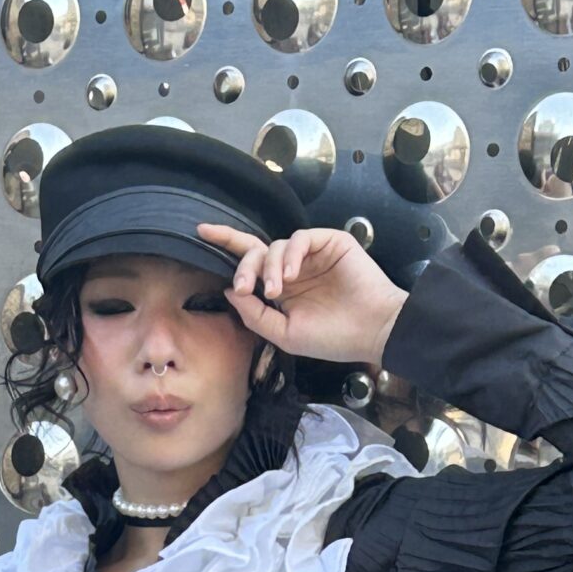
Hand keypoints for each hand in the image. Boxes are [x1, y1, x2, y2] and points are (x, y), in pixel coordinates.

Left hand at [199, 223, 408, 367]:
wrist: (372, 331)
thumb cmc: (333, 338)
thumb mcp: (285, 334)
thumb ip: (255, 315)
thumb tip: (232, 291)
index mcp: (282, 289)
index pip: (250, 262)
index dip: (226, 244)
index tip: (201, 233)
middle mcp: (294, 268)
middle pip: (257, 250)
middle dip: (245, 266)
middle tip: (246, 286)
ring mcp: (312, 255)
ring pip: (277, 245)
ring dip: (270, 267)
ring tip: (276, 291)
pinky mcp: (330, 242)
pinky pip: (301, 237)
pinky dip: (292, 254)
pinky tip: (292, 275)